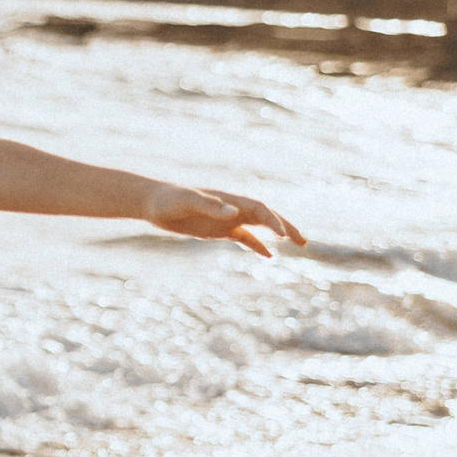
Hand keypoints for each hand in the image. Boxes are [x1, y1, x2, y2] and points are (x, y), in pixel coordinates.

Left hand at [146, 185, 304, 257]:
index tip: (283, 235)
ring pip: (260, 227)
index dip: (273, 221)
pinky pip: (245, 237)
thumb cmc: (169, 199)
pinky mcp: (219, 230)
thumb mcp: (187, 201)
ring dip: (279, 235)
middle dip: (286, 227)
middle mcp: (233, 208)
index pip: (259, 209)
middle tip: (303, 242)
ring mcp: (228, 219)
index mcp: (229, 200)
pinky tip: (270, 257)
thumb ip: (210, 206)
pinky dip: (258, 245)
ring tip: (299, 245)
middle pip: (268, 216)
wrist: (153, 203)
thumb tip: (234, 212)